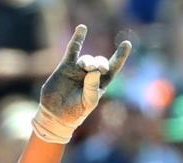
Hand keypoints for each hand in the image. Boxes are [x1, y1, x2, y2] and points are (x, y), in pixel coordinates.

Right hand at [32, 25, 130, 144]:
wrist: (55, 114)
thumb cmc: (74, 112)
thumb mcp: (87, 103)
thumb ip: (92, 88)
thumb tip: (94, 70)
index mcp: (100, 85)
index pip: (113, 69)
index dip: (119, 57)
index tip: (126, 44)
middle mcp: (90, 76)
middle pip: (100, 62)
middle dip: (101, 63)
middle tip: (98, 68)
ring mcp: (78, 70)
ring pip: (87, 58)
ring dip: (88, 61)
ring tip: (85, 68)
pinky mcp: (66, 66)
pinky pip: (73, 49)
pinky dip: (78, 38)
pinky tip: (82, 28)